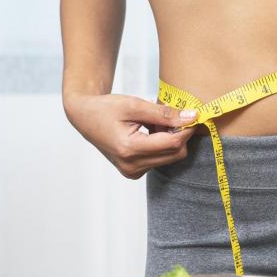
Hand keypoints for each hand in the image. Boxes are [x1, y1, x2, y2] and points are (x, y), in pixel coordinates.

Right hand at [63, 93, 197, 178]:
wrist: (85, 117)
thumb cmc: (106, 108)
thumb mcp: (135, 105)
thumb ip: (164, 113)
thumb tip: (192, 117)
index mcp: (129, 148)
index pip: (172, 143)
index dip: (186, 129)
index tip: (191, 115)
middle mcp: (131, 165)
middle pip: (175, 154)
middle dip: (178, 134)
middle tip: (169, 116)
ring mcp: (132, 171)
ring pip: (170, 158)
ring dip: (169, 140)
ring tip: (153, 124)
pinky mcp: (134, 172)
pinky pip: (160, 160)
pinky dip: (161, 146)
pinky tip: (149, 133)